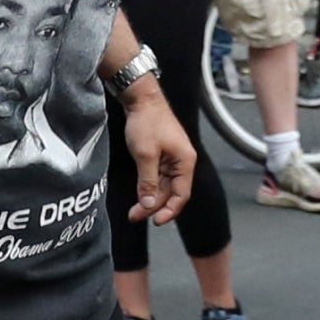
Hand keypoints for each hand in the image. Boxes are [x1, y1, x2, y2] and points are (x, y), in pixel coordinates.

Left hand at [118, 80, 194, 224]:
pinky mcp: (161, 154)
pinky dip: (148, 186)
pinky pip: (158, 176)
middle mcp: (182, 161)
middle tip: (135, 215)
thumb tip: (149, 204)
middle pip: (171, 192)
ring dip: (150, 197)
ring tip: (134, 209)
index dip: (169, 210)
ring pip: (163, 186)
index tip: (155, 221)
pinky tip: (139, 194)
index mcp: (185, 161)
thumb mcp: (145, 155)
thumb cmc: (147, 121)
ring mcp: (172, 158)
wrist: (141, 97)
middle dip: (154, 205)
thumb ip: (148, 182)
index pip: (181, 194)